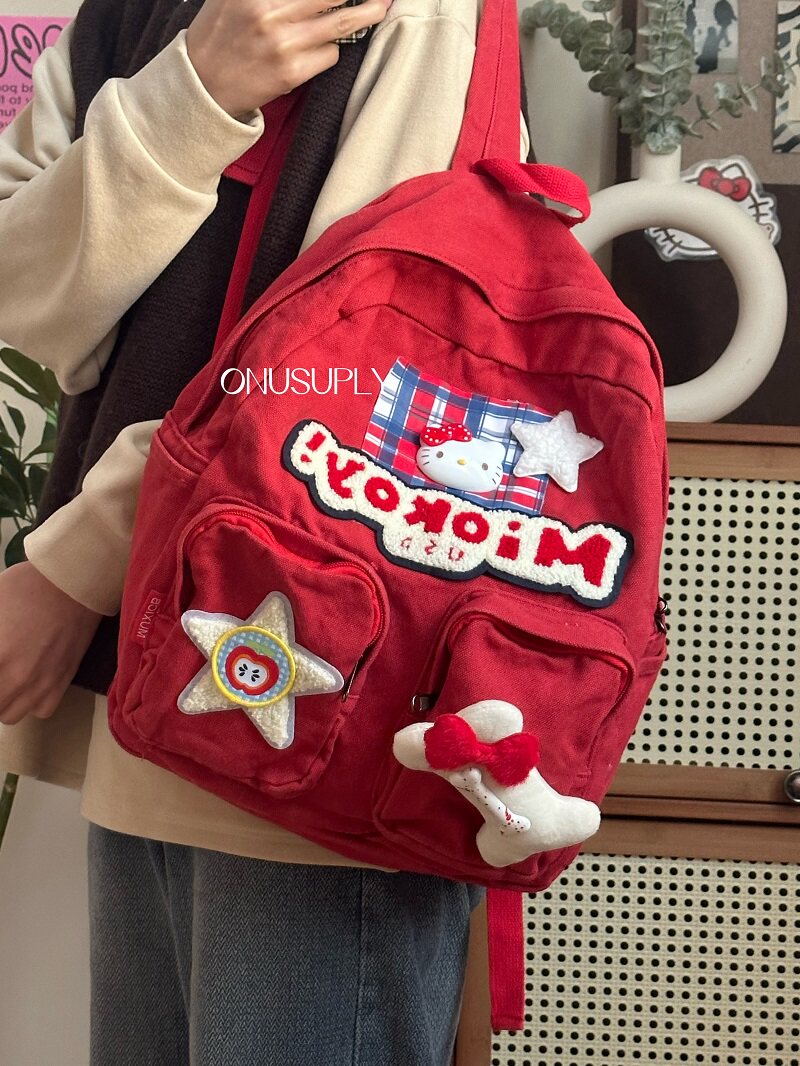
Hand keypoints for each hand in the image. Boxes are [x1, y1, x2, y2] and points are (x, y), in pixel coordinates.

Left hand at [0, 562, 102, 724]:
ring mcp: (42, 683)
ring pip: (9, 714)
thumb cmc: (28, 586)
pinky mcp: (62, 681)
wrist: (74, 584)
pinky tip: (29, 683)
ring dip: (4, 699)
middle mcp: (17, 677)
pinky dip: (31, 702)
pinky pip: (40, 710)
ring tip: (6, 679)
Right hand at [186, 0, 392, 117]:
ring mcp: (282, 43)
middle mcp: (268, 11)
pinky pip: (329, 55)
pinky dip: (330, 50)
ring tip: (380, 6)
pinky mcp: (291, 73)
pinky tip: (317, 49)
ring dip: (364, 15)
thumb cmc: (218, 36)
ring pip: (338, 24)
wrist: (202, 86)